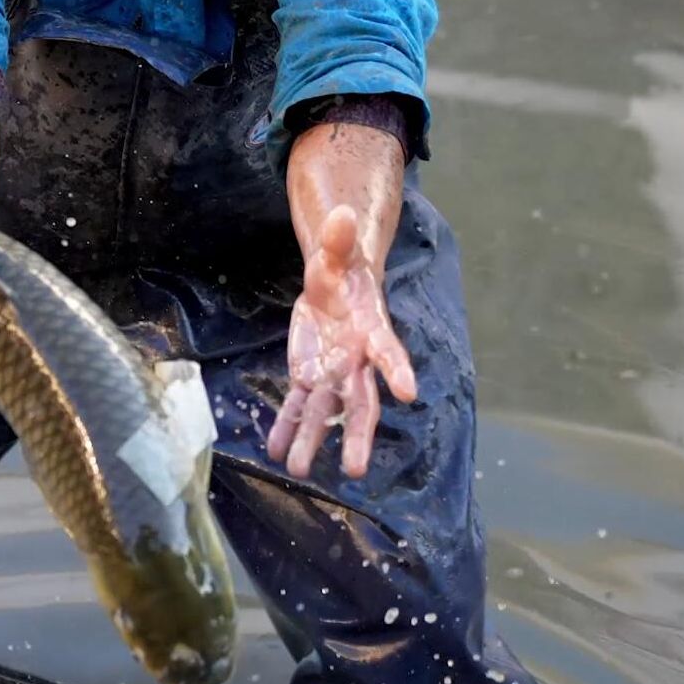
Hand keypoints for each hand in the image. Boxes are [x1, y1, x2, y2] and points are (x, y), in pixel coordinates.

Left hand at [266, 206, 417, 479]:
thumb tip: (341, 212)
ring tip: (299, 471)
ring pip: (325, 414)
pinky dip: (286, 428)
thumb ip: (337, 242)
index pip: (388, 351)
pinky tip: (275, 453)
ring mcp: (332, 374)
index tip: (408, 392)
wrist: (336, 288)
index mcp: (371, 330)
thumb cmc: (342, 272)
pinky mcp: (309, 378)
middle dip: (356, 434)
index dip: (398, 369)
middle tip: (353, 469)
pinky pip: (297, 408)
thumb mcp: (334, 256)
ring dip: (312, 441)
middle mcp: (356, 361)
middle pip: (361, 402)